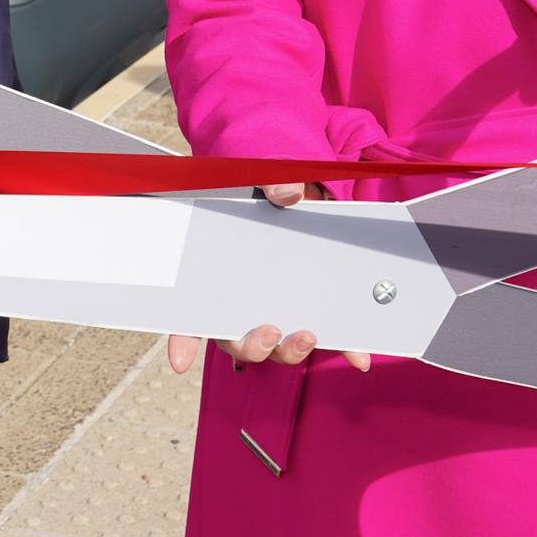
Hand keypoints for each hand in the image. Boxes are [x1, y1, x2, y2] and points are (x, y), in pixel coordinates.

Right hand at [165, 183, 371, 375]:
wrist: (304, 192)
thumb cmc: (270, 190)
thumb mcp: (265, 177)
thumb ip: (272, 182)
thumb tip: (287, 194)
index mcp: (218, 274)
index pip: (190, 313)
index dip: (182, 339)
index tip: (178, 359)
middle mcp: (242, 301)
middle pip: (235, 339)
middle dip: (250, 345)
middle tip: (269, 332)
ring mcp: (277, 308)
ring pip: (276, 346)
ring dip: (290, 350)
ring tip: (308, 336)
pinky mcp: (311, 308)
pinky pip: (323, 336)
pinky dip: (342, 347)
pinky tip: (357, 355)